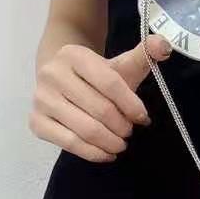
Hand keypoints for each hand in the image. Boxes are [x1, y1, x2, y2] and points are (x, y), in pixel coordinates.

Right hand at [29, 35, 171, 161]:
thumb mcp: (121, 64)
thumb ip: (144, 54)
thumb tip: (163, 45)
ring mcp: (41, 99)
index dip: (131, 104)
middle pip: (99, 109)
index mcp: (74, 54)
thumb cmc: (97, 76)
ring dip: (110, 141)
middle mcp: (52, 73)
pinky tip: (106, 153)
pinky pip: (69, 143)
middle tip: (129, 131)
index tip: (143, 118)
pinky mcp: (36, 121)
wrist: (62, 79)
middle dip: (121, 126)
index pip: (110, 83)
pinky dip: (93, 153)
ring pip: (85, 129)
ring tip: (120, 143)